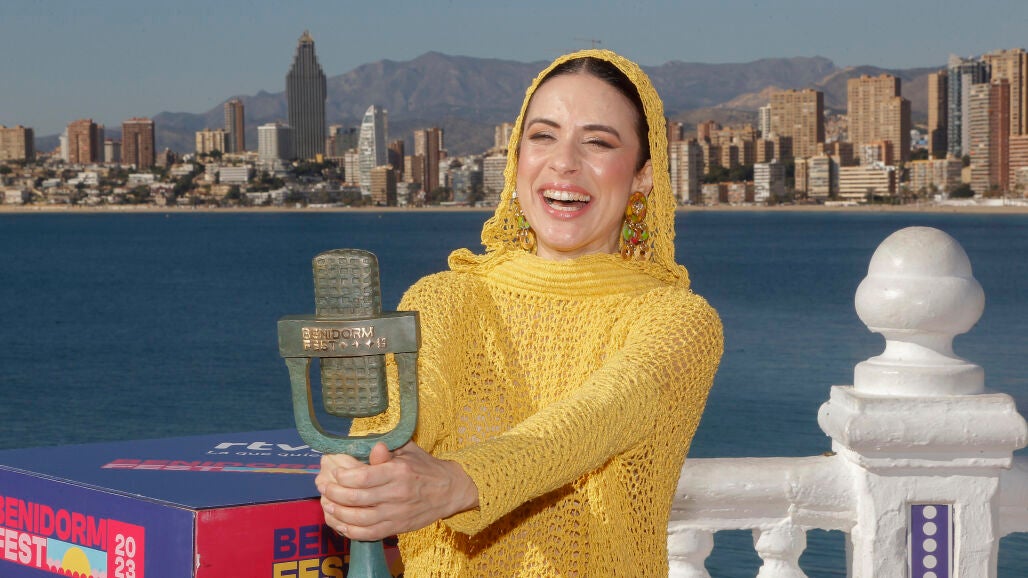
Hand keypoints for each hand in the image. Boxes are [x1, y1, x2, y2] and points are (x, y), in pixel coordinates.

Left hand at [316, 441, 478, 541]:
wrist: (450, 490)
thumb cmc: (425, 467)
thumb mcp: (409, 451)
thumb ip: (388, 450)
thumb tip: (373, 446)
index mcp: (398, 471)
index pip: (363, 477)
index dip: (343, 477)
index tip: (334, 473)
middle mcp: (396, 493)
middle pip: (357, 498)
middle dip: (334, 494)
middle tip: (324, 488)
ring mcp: (397, 513)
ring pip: (359, 518)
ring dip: (338, 513)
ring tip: (327, 505)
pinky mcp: (397, 527)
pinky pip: (370, 533)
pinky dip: (352, 531)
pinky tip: (341, 524)